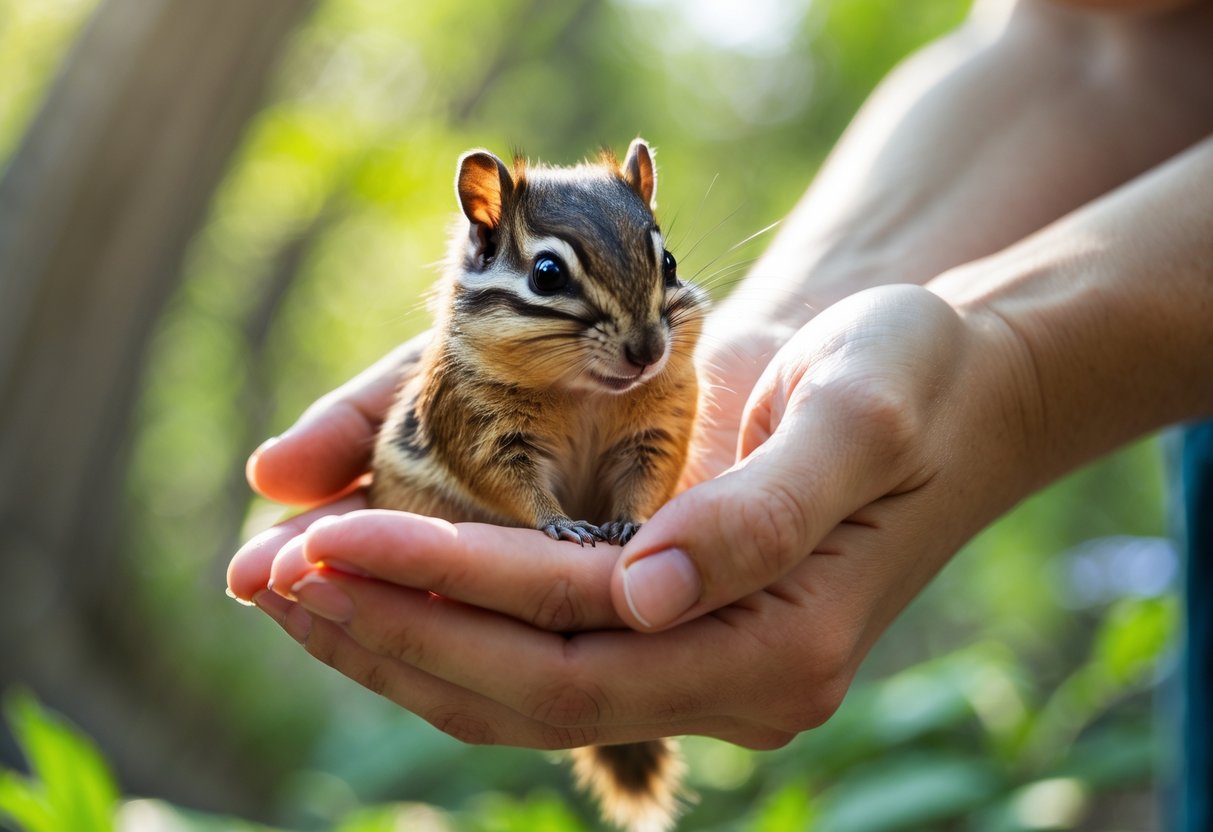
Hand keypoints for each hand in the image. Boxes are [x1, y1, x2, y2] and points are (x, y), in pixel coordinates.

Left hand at [229, 284, 1036, 747]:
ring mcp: (691, 664)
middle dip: (387, 629)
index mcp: (778, 646)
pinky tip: (366, 580)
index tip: (327, 539)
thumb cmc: (909, 377)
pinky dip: (438, 619)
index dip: (445, 599)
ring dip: (389, 636)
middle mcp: (727, 680)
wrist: (936, 384)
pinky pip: (532, 648)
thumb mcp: (860, 416)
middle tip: (263, 570)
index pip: (576, 646)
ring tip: (277, 581)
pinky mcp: (662, 628)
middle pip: (524, 688)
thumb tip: (646, 595)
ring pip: (514, 685)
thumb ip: (764, 514)